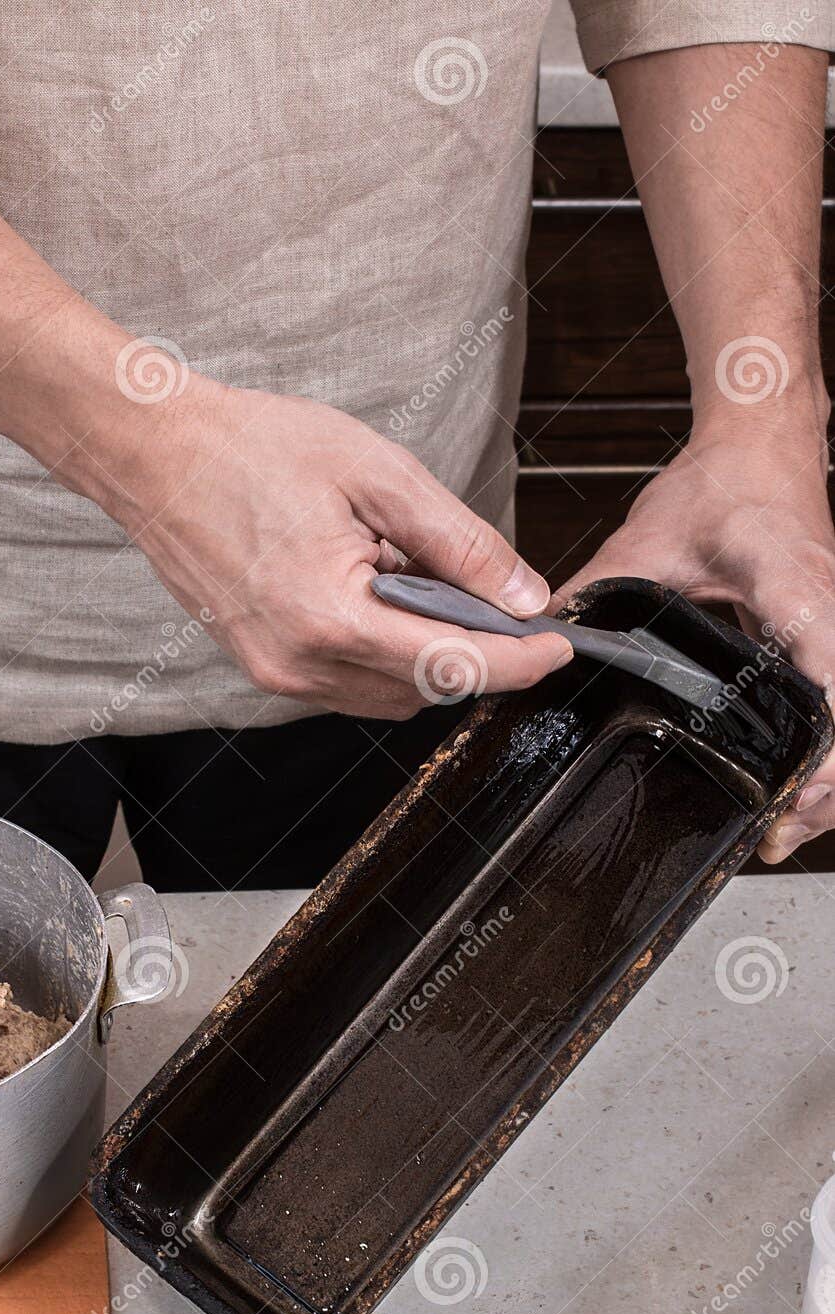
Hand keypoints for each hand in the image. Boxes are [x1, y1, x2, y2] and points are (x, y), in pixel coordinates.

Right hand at [67, 363, 572, 718]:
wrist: (154, 455)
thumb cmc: (251, 449)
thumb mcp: (377, 474)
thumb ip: (459, 542)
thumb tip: (523, 595)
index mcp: (329, 617)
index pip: (452, 667)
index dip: (519, 662)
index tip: (561, 647)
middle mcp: (300, 664)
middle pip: (427, 689)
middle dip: (472, 649)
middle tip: (479, 583)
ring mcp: (277, 674)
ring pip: (391, 694)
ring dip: (424, 650)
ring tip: (401, 569)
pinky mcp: (266, 669)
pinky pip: (351, 682)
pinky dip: (383, 649)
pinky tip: (368, 587)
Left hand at [555, 430, 834, 861]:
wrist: (766, 440)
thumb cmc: (724, 480)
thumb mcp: (649, 538)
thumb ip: (597, 592)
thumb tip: (547, 640)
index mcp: (794, 585)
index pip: (832, 669)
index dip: (825, 741)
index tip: (798, 787)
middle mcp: (833, 609)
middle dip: (827, 784)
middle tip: (779, 835)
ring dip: (832, 775)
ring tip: (787, 827)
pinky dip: (829, 747)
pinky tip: (798, 783)